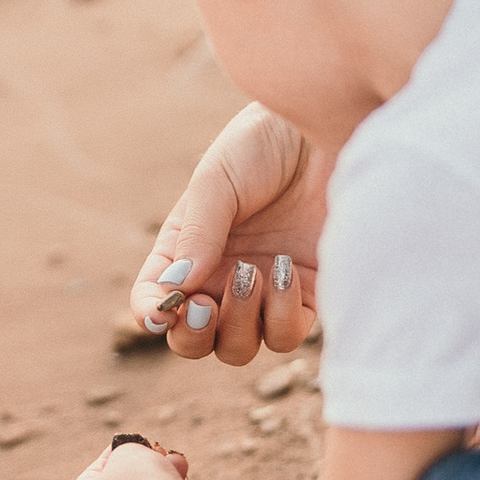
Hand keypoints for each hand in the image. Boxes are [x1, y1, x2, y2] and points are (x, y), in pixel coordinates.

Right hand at [126, 104, 327, 365]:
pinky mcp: (307, 295)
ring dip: (239, 323)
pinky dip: (281, 315)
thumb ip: (198, 234)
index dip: (150, 314)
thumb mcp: (219, 180)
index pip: (155, 298)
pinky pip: (286, 335)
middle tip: (204, 307)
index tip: (159, 313)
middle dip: (192, 336)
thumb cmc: (265, 145)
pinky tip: (285, 270)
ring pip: (238, 347)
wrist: (328, 132)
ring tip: (252, 272)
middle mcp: (220, 277)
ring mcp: (263, 291)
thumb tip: (177, 288)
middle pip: (194, 339)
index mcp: (186, 249)